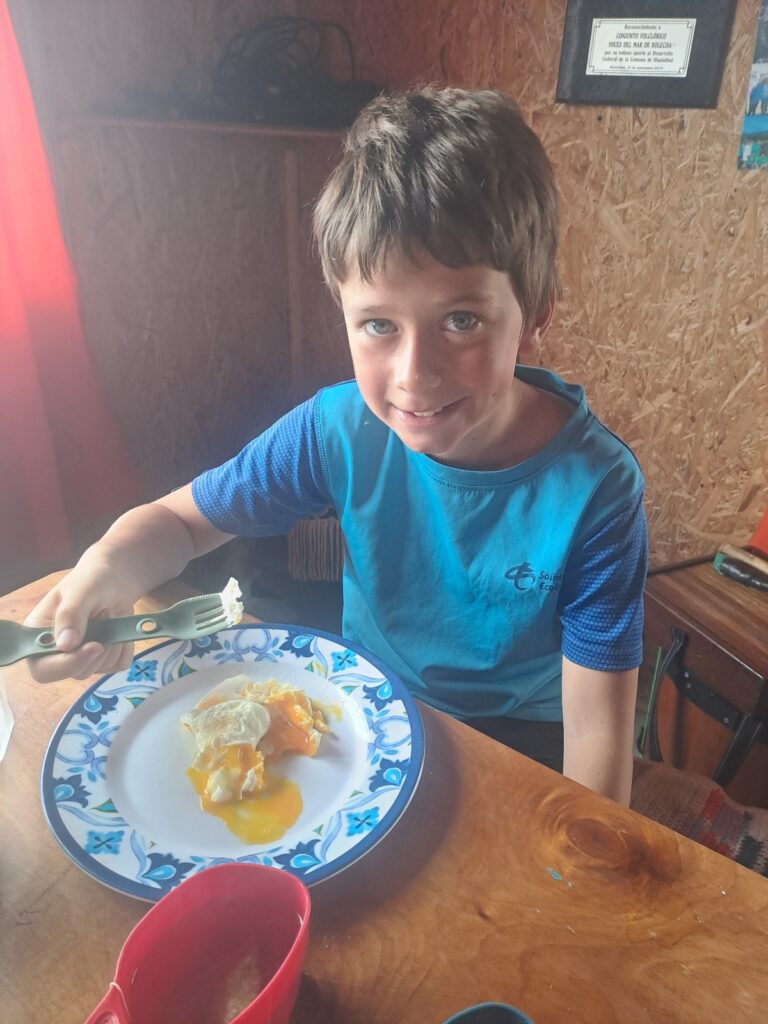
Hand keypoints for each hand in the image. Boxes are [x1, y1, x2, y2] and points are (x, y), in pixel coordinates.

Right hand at [24, 556, 138, 682]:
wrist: (115, 580)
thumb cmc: (91, 580)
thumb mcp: (80, 590)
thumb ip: (70, 615)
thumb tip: (65, 645)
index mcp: (39, 635)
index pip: (43, 669)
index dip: (66, 665)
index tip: (93, 646)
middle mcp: (57, 652)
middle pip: (76, 672)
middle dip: (96, 647)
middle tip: (104, 615)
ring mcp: (82, 657)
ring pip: (100, 669)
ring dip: (112, 643)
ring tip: (108, 615)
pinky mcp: (104, 660)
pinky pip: (119, 664)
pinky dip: (124, 646)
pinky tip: (117, 627)